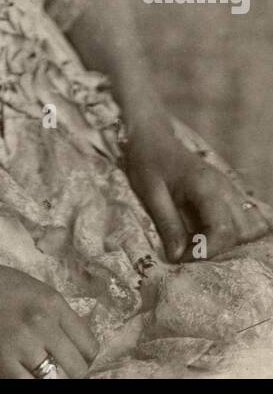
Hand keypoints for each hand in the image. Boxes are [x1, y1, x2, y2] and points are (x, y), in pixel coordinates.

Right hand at [0, 249, 97, 378]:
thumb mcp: (29, 288)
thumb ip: (51, 314)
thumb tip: (68, 343)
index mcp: (52, 301)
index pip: (88, 345)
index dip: (82, 359)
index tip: (70, 362)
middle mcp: (43, 321)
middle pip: (78, 368)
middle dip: (69, 375)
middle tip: (53, 373)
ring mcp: (22, 342)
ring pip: (56, 382)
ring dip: (49, 382)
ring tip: (35, 376)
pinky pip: (27, 387)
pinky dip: (27, 385)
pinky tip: (18, 376)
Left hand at [124, 116, 270, 262]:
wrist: (152, 136)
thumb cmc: (148, 161)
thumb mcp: (150, 193)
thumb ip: (167, 224)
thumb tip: (178, 257)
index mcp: (206, 186)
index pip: (223, 230)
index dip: (206, 251)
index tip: (183, 258)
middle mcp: (224, 188)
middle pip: (239, 232)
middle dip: (217, 250)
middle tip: (190, 252)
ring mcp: (229, 188)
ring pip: (246, 226)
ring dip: (227, 242)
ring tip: (199, 244)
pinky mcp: (227, 191)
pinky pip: (243, 217)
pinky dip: (232, 232)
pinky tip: (208, 235)